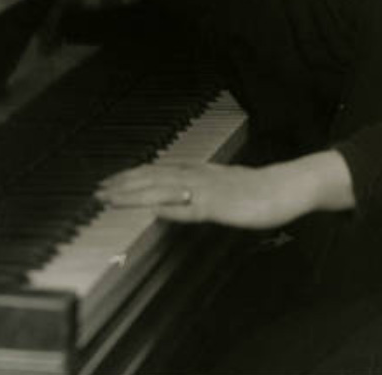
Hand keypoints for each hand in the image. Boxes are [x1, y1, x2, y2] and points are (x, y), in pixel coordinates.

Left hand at [96, 152, 354, 229]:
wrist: (284, 188)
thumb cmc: (254, 191)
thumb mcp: (218, 190)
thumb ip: (193, 193)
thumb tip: (167, 202)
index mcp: (196, 171)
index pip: (155, 170)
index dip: (129, 177)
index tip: (106, 183)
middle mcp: (197, 175)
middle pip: (153, 177)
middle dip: (123, 184)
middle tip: (97, 192)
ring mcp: (207, 189)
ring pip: (164, 188)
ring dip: (136, 193)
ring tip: (113, 198)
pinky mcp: (219, 205)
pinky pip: (190, 206)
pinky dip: (169, 207)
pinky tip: (153, 210)